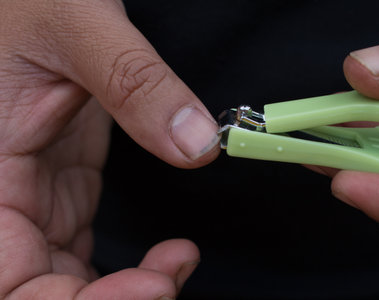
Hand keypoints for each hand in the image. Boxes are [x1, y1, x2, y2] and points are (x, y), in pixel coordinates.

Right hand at [0, 0, 218, 297]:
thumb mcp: (78, 24)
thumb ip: (134, 84)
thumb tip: (195, 145)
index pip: (8, 279)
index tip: (148, 287)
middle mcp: (4, 197)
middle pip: (42, 290)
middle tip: (172, 276)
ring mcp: (35, 198)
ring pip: (67, 279)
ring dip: (128, 290)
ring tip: (179, 261)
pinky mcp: (63, 190)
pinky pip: (83, 253)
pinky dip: (130, 270)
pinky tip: (170, 253)